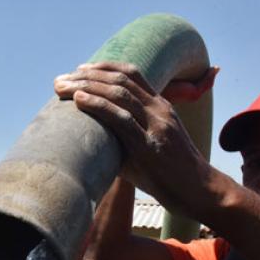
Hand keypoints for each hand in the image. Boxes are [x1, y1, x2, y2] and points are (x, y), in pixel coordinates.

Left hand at [53, 62, 218, 214]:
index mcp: (161, 106)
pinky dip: (97, 106)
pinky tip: (79, 100)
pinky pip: (121, 119)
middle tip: (60, 79)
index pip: (132, 74)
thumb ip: (126, 136)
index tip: (80, 69)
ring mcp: (156, 126)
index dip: (103, 67)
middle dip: (86, 75)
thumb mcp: (150, 145)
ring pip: (119, 93)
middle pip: (120, 80)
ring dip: (86, 86)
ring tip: (62, 87)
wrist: (199, 192)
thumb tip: (93, 139)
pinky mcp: (150, 146)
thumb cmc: (170, 174)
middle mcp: (160, 110)